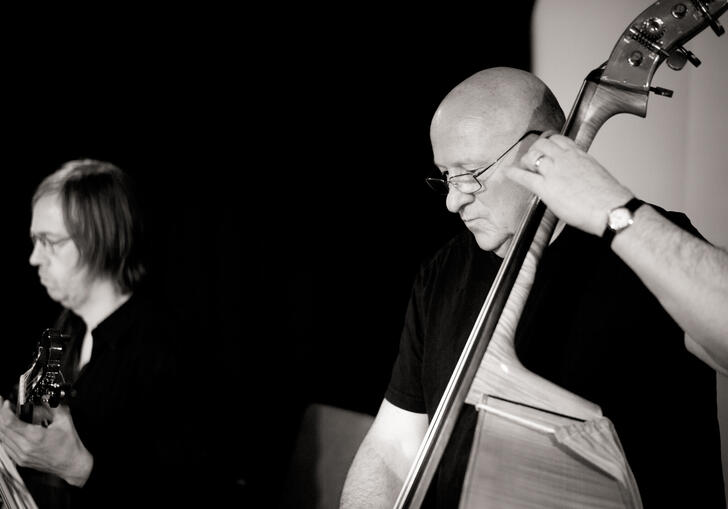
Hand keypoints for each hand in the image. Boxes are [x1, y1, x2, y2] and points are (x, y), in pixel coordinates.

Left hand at [0, 396, 92, 486]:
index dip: (5, 411)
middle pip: (2, 429)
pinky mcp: (20, 460)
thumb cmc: (69, 445)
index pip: (10, 422)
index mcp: (36, 437)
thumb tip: (44, 398)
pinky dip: (4, 436)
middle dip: (1, 415)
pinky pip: (5, 446)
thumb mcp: (65, 421)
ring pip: (1, 438)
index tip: (7, 404)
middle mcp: (25, 448)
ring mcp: (21, 456)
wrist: (71, 464)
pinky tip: (8, 429)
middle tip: (3, 407)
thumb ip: (53, 406)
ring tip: (5, 416)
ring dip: (1, 425)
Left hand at [506, 133, 633, 235]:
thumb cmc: (609, 198)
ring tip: (525, 168)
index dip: (548, 143)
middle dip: (535, 150)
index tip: (544, 147)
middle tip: (532, 159)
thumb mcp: (597, 175)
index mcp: (579, 155)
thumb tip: (579, 177)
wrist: (611, 209)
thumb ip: (583, 171)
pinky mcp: (546, 187)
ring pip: (532, 155)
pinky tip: (508, 173)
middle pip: (542, 144)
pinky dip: (514, 173)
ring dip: (526, 161)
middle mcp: (565, 159)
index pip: (559, 139)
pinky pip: (524, 176)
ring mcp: (554, 172)